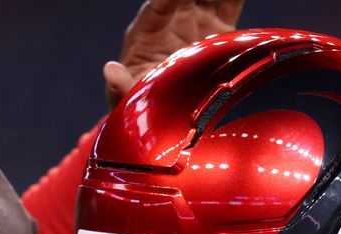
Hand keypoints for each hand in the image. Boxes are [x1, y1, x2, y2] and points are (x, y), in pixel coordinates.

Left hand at [105, 0, 244, 109]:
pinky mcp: (218, 32)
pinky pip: (229, 5)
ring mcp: (195, 24)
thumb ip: (121, 87)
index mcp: (146, 34)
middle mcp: (171, 22)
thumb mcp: (128, 100)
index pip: (156, 7)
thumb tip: (111, 71)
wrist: (165, 116)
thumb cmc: (141, 105)